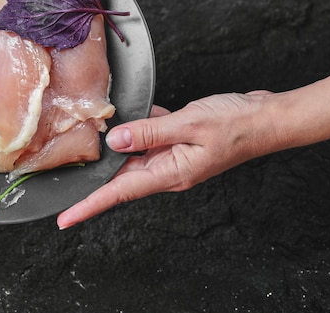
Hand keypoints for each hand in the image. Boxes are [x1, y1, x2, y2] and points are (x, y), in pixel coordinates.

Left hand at [57, 91, 273, 228]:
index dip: (89, 205)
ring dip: (117, 145)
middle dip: (94, 175)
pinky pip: (151, 136)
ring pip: (134, 154)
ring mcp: (173, 157)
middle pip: (121, 176)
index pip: (119, 193)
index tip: (65, 218)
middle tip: (65, 172)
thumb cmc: (235, 124)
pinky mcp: (178, 143)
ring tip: (92, 136)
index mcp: (170, 174)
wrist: (265, 118)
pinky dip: (140, 125)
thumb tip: (115, 141)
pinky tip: (133, 111)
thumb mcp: (188, 124)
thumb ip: (149, 132)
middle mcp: (168, 170)